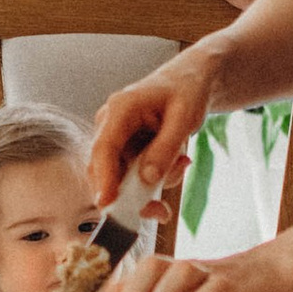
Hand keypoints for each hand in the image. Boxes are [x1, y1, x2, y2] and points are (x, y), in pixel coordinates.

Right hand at [87, 47, 221, 210]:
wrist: (190, 80)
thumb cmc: (186, 91)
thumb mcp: (184, 118)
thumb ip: (165, 149)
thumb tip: (147, 179)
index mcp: (120, 109)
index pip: (103, 148)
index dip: (103, 179)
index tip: (107, 204)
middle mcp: (111, 125)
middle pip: (106, 170)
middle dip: (132, 195)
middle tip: (161, 211)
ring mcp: (117, 139)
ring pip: (123, 178)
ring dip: (152, 185)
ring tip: (182, 163)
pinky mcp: (126, 151)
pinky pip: (134, 176)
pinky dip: (157, 178)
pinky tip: (179, 162)